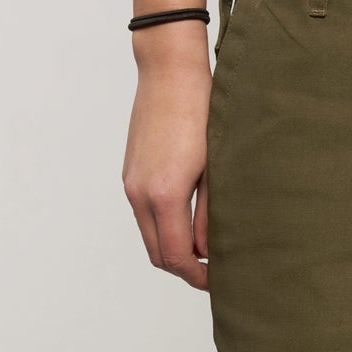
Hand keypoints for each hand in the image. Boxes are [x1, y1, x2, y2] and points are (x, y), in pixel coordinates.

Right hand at [122, 26, 212, 290]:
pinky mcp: (131, 173)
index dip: (198, 276)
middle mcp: (140, 193)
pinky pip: (144, 215)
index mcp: (164, 195)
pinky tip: (189, 223)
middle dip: (184, 269)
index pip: (175, 257)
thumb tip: (210, 252)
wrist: (170, 71)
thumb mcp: (217, 168)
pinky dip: (163, 229)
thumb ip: (212, 216)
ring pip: (149, 236)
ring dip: (173, 249)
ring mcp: (131, 183)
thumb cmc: (202, 111)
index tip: (220, 281)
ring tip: (205, 250)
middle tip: (215, 272)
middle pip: (157, 254)